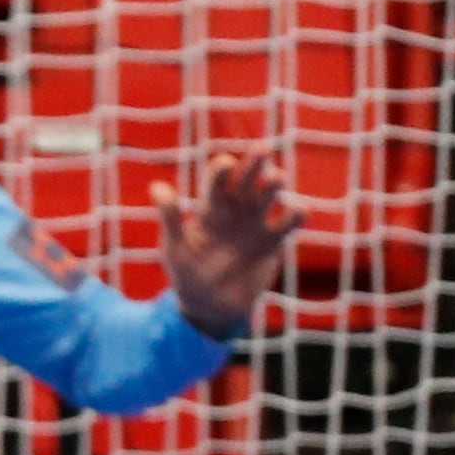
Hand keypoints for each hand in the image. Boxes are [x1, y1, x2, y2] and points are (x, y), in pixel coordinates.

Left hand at [153, 148, 302, 336]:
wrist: (210, 305)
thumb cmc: (186, 274)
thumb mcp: (175, 248)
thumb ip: (170, 219)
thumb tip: (157, 187)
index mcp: (209, 210)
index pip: (217, 182)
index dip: (221, 171)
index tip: (225, 164)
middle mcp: (234, 211)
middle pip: (247, 180)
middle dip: (254, 164)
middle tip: (263, 148)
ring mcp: (255, 224)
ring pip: (269, 196)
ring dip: (274, 185)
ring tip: (276, 179)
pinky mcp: (273, 242)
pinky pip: (288, 223)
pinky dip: (296, 215)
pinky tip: (296, 211)